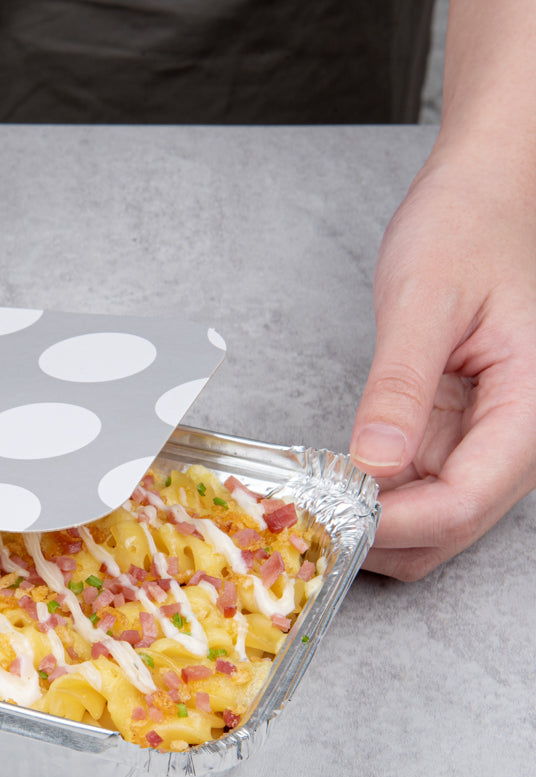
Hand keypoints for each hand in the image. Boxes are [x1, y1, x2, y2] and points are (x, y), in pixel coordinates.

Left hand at [350, 145, 535, 579]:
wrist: (484, 194)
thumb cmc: (467, 227)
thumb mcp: (424, 301)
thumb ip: (402, 387)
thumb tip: (376, 463)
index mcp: (528, 404)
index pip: (466, 501)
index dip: (398, 524)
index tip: (332, 523)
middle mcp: (516, 433)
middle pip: (452, 526)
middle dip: (384, 538)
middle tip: (308, 524)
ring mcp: (486, 435)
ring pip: (435, 517)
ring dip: (377, 523)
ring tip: (310, 506)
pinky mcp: (456, 428)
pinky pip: (419, 483)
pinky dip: (377, 494)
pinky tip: (332, 482)